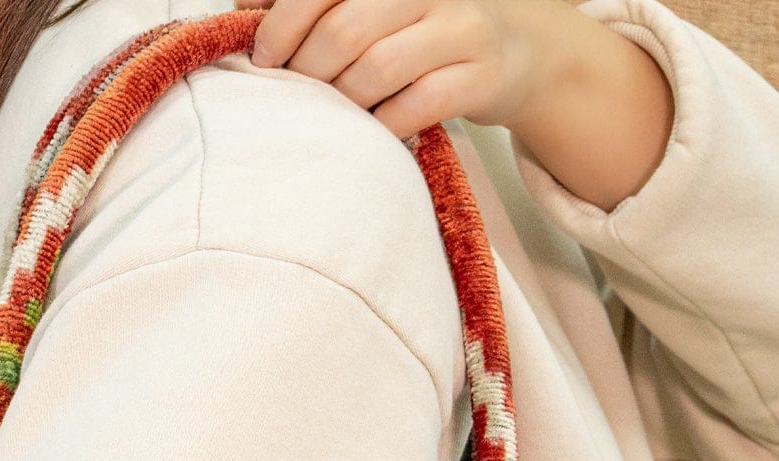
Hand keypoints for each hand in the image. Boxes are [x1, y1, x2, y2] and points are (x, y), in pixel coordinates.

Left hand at [249, 0, 673, 208]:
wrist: (527, 51)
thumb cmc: (435, 29)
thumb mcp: (385, 4)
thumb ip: (331, 4)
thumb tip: (250, 8)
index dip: (285, 21)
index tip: (265, 56)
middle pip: (346, 29)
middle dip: (310, 70)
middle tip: (298, 95)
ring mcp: (461, 29)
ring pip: (378, 70)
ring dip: (345, 102)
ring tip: (336, 114)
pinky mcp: (482, 77)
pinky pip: (415, 107)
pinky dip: (385, 125)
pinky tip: (374, 131)